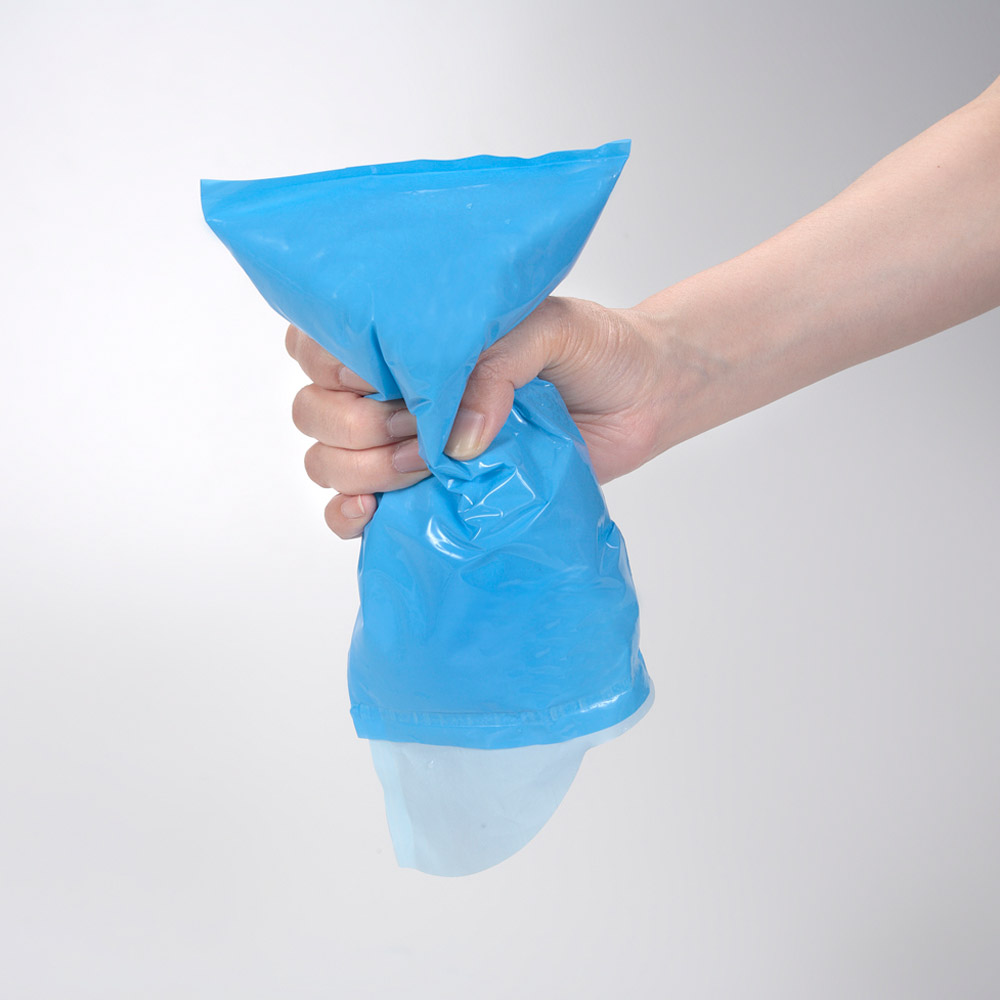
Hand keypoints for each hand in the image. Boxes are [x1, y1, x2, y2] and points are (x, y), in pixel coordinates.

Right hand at [286, 296, 669, 538]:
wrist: (642, 398)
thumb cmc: (597, 350)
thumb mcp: (547, 330)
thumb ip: (495, 365)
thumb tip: (455, 441)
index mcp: (410, 338)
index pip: (321, 344)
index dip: (337, 368)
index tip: (385, 380)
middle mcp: (396, 390)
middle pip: (315, 412)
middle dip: (356, 426)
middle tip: (417, 429)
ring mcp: (408, 446)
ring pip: (328, 462)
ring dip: (363, 468)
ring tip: (425, 465)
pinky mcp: (430, 495)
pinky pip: (356, 513)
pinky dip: (348, 516)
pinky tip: (371, 512)